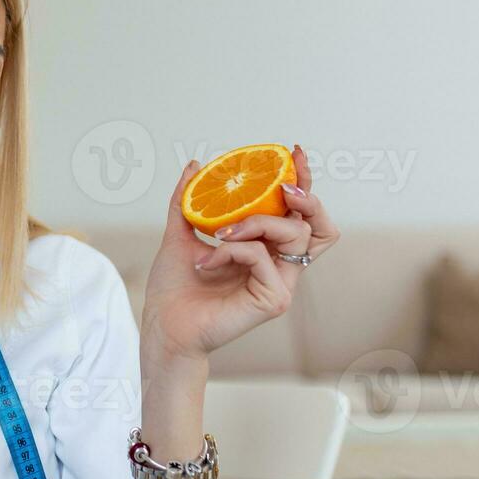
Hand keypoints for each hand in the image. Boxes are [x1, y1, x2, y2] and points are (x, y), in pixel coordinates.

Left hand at [140, 144, 340, 362]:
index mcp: (265, 250)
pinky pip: (260, 256)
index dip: (304, 183)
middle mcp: (279, 266)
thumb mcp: (179, 234)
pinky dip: (231, 250)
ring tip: (221, 231)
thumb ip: (189, 200)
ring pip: (293, 234)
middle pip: (315, 224)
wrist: (164, 325)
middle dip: (305, 196)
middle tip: (282, 185)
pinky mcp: (274, 299)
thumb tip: (196, 165)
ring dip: (255, 222)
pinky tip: (207, 262)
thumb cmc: (175, 288)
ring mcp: (280, 283)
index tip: (294, 153)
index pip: (298, 215)